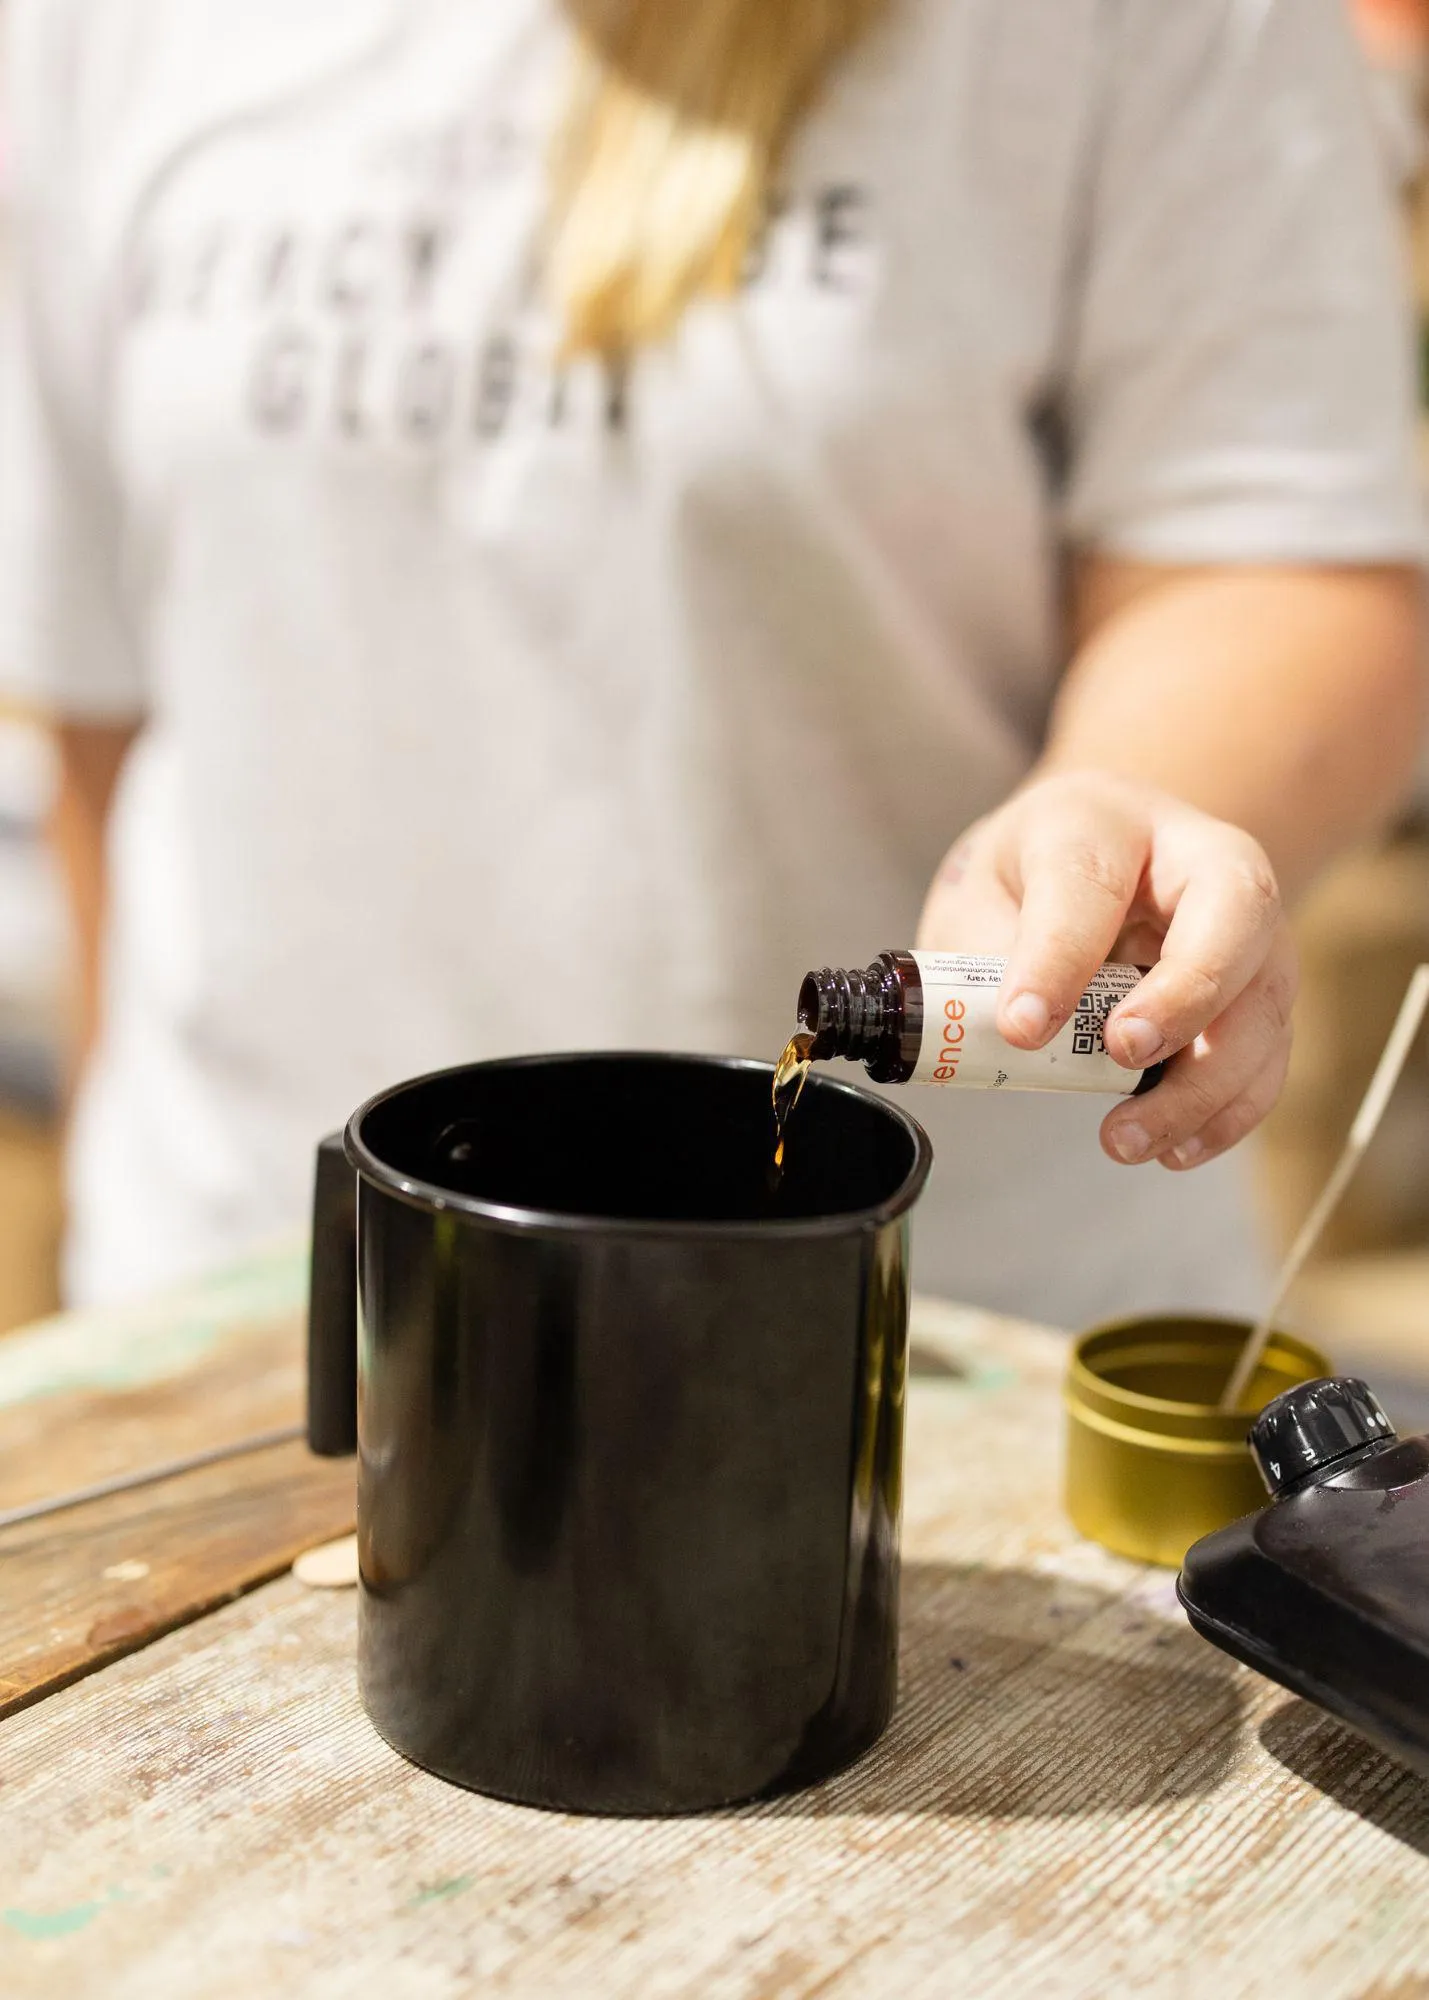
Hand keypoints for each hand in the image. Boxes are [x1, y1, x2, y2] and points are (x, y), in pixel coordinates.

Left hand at [916, 771, 1297, 1169]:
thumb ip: (984, 961)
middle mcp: (1198, 860)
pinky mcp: (1264, 990)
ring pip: (1261, 1000)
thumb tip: (1000, 1040)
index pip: (1088, 881)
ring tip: (1124, 1139)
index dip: (1058, 956)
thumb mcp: (980, 900)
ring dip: (1203, 1083)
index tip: (1021, 1026)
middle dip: (1185, 992)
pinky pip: (1268, 1056)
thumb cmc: (1031, 880)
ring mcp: (1250, 926)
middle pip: (1231, 912)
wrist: (1097, 856)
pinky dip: (1227, 1111)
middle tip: (1124, 1052)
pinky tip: (1174, 1150)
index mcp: (1103, 822)